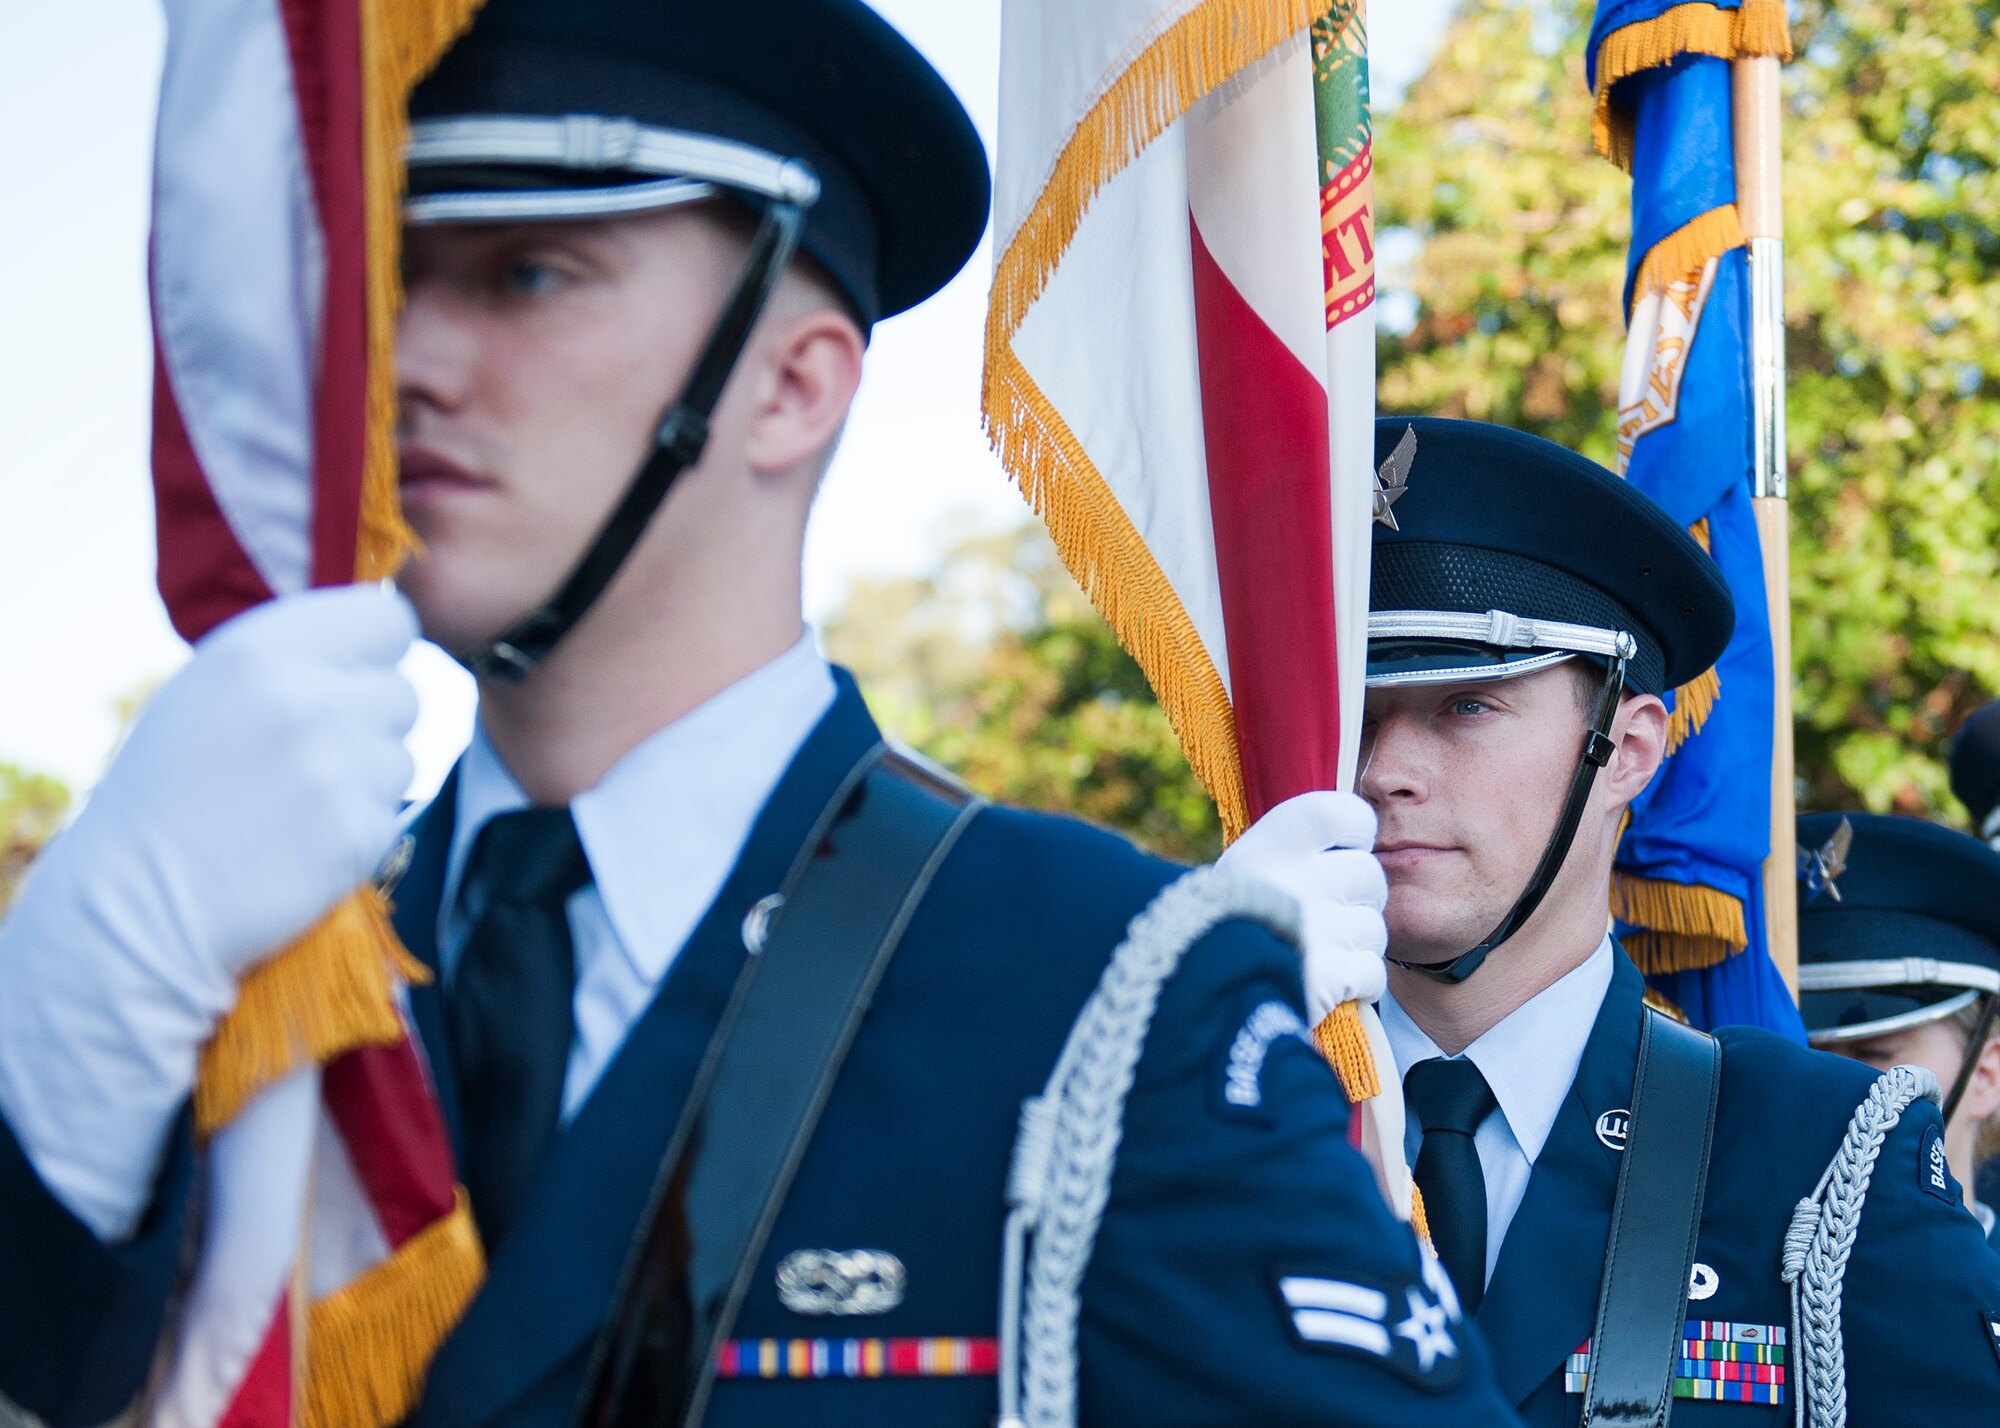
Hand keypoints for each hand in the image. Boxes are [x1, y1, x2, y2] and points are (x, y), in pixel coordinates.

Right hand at [0, 586, 418, 1237]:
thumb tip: (382, 627)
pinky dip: (361, 829)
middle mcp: (307, 699)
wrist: (139, 902)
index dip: (376, 651)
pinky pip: (393, 813)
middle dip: (371, 721)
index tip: (352, 676)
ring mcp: (338, 768)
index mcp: (263, 649)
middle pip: (404, 691)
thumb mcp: (212, 689)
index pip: (389, 619)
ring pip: (403, 756)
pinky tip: (303, 842)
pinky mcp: (359, 832)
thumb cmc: (171, 788)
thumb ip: (294, 654)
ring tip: (296, 803)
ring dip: (368, 779)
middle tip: (310, 756)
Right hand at [1217, 791, 1387, 1021]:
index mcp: (1274, 841)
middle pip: (1370, 875)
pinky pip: (1373, 971)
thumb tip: (1354, 848)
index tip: (1337, 853)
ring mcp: (1316, 929)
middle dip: (1356, 898)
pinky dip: (1358, 983)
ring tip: (1317, 954)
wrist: (1188, 984)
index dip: (1355, 835)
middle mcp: (1297, 878)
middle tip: (1324, 916)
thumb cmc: (1221, 923)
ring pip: (1374, 928)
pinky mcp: (1328, 977)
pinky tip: (1330, 985)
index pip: (1351, 815)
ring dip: (1355, 945)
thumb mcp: (1245, 869)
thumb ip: (1295, 854)